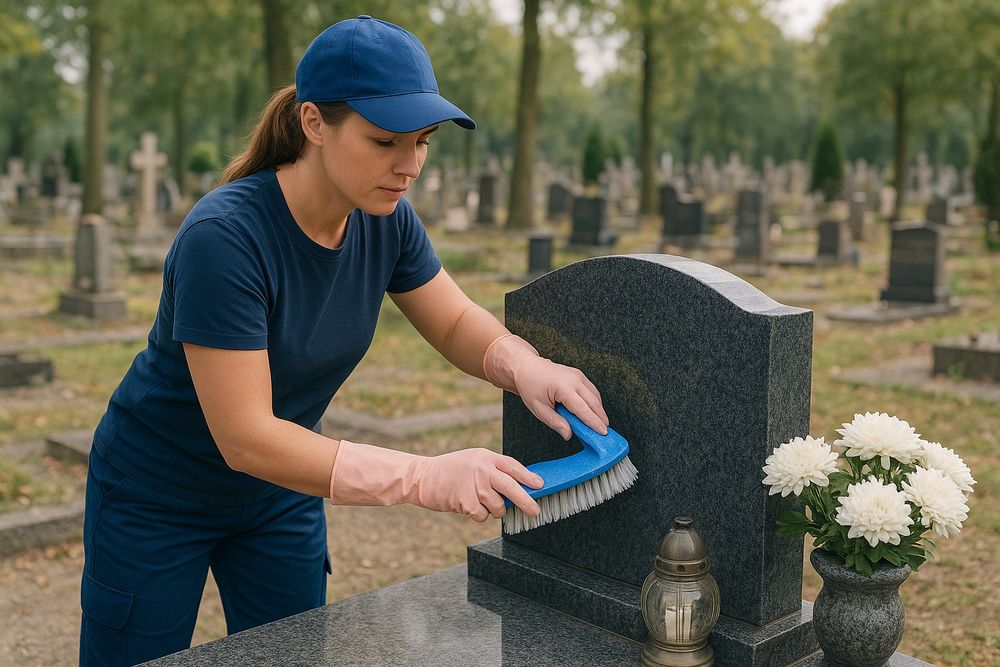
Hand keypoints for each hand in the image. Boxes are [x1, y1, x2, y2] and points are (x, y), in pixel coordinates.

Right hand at [409, 449, 542, 521]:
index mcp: (486, 457)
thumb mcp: (474, 460)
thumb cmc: (450, 470)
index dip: (528, 477)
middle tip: (535, 510)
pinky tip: (467, 504)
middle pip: (512, 488)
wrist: (423, 477)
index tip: (540, 485)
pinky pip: (482, 516)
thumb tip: (519, 486)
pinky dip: (478, 515)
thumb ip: (494, 470)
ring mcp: (474, 486)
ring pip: (498, 507)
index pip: (513, 467)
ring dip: (495, 510)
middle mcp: (482, 470)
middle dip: (526, 501)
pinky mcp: (466, 502)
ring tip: (480, 500)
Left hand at [512, 357, 608, 439]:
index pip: (582, 408)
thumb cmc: (530, 387)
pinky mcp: (579, 375)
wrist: (528, 367)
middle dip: (601, 418)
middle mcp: (574, 379)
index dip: (594, 422)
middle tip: (606, 433)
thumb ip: (555, 422)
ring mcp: (578, 375)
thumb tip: (569, 435)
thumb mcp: (539, 408)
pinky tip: (593, 413)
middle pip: (593, 402)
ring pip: (595, 396)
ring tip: (599, 425)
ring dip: (599, 411)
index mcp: (563, 387)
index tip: (603, 433)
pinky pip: (591, 391)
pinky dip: (594, 403)